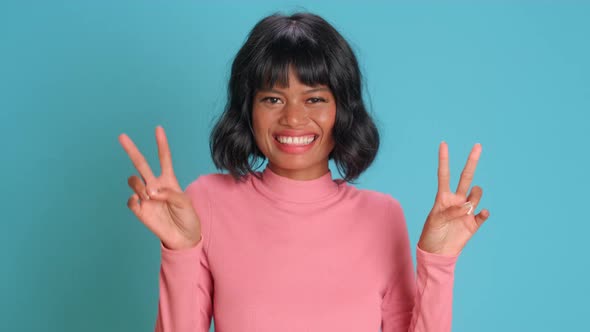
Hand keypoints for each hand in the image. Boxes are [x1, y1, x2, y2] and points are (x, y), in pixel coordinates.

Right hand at [119, 125, 201, 249]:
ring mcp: (146, 197)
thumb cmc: (187, 217)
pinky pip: (131, 201)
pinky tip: (142, 203)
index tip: (158, 128)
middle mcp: (155, 186)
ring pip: (133, 181)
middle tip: (122, 136)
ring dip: (140, 186)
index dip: (161, 143)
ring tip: (150, 196)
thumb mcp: (185, 203)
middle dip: (131, 149)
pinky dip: (134, 200)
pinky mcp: (140, 211)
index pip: (164, 158)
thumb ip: (170, 194)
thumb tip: (151, 192)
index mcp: (169, 180)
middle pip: (140, 164)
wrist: (183, 238)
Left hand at [417, 142, 489, 255]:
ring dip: (474, 197)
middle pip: (466, 177)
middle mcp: (457, 200)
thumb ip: (449, 212)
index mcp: (443, 197)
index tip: (443, 143)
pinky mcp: (474, 223)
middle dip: (472, 161)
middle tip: (477, 146)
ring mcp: (467, 211)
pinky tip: (482, 213)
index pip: (444, 174)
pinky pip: (482, 214)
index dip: (444, 160)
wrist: (437, 253)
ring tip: (466, 208)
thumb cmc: (431, 235)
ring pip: (476, 194)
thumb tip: (467, 207)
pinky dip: (483, 213)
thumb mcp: (435, 221)